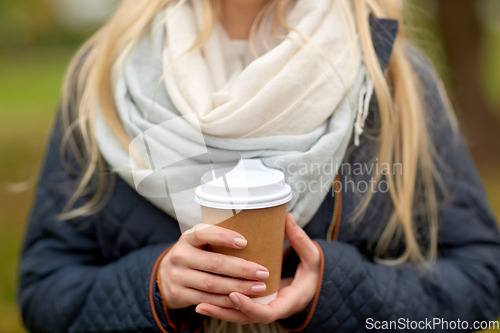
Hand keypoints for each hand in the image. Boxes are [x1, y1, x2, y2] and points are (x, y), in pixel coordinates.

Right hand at [158, 224, 269, 309]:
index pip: (204, 234)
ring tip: (259, 287)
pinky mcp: (180, 294)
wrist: (165, 276)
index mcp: (187, 238)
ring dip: (239, 287)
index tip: (245, 242)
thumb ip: (215, 235)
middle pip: (214, 263)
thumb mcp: (198, 241)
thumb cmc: (193, 253)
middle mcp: (180, 256)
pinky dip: (227, 301)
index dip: (224, 237)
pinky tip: (243, 299)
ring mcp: (178, 276)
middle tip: (263, 272)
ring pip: (212, 284)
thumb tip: (252, 228)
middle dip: (242, 269)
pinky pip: (207, 300)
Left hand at [194, 214, 320, 323]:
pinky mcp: (256, 305)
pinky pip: (238, 311)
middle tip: (204, 302)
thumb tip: (287, 217)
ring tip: (198, 305)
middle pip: (247, 318)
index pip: (267, 313)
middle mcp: (274, 310)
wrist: (312, 286)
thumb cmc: (312, 272)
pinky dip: (222, 308)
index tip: (234, 294)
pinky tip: (203, 302)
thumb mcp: (312, 257)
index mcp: (289, 302)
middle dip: (225, 311)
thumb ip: (301, 240)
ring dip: (219, 312)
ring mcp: (264, 310)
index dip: (250, 306)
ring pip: (239, 317)